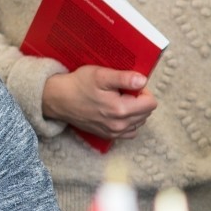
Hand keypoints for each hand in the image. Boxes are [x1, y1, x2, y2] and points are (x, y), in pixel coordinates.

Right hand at [42, 66, 158, 139]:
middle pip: (146, 113)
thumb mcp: (101, 75)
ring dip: (135, 111)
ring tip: (118, 100)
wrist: (58, 99)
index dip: (144, 91)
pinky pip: (128, 132)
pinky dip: (128, 122)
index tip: (130, 86)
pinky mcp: (107, 136)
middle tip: (122, 91)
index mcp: (120, 110)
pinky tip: (117, 112)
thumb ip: (124, 78)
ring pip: (139, 122)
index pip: (151, 103)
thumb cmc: (79, 85)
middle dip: (139, 101)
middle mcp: (119, 125)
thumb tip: (143, 81)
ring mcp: (113, 133)